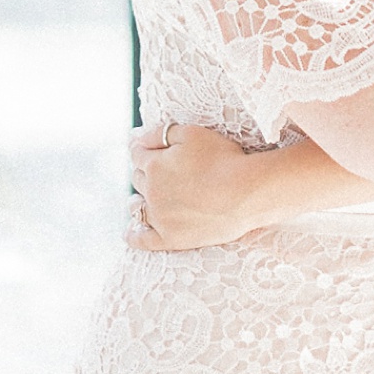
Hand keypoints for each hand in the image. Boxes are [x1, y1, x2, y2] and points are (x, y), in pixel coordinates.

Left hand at [128, 123, 266, 251]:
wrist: (245, 193)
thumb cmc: (222, 158)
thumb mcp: (191, 133)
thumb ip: (161, 133)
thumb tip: (137, 137)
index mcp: (154, 165)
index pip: (138, 154)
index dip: (144, 149)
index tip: (148, 149)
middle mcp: (152, 192)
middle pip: (138, 179)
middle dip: (144, 172)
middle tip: (157, 172)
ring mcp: (160, 218)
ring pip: (139, 207)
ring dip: (137, 201)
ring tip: (135, 201)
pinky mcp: (171, 239)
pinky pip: (145, 240)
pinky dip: (134, 237)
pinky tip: (128, 234)